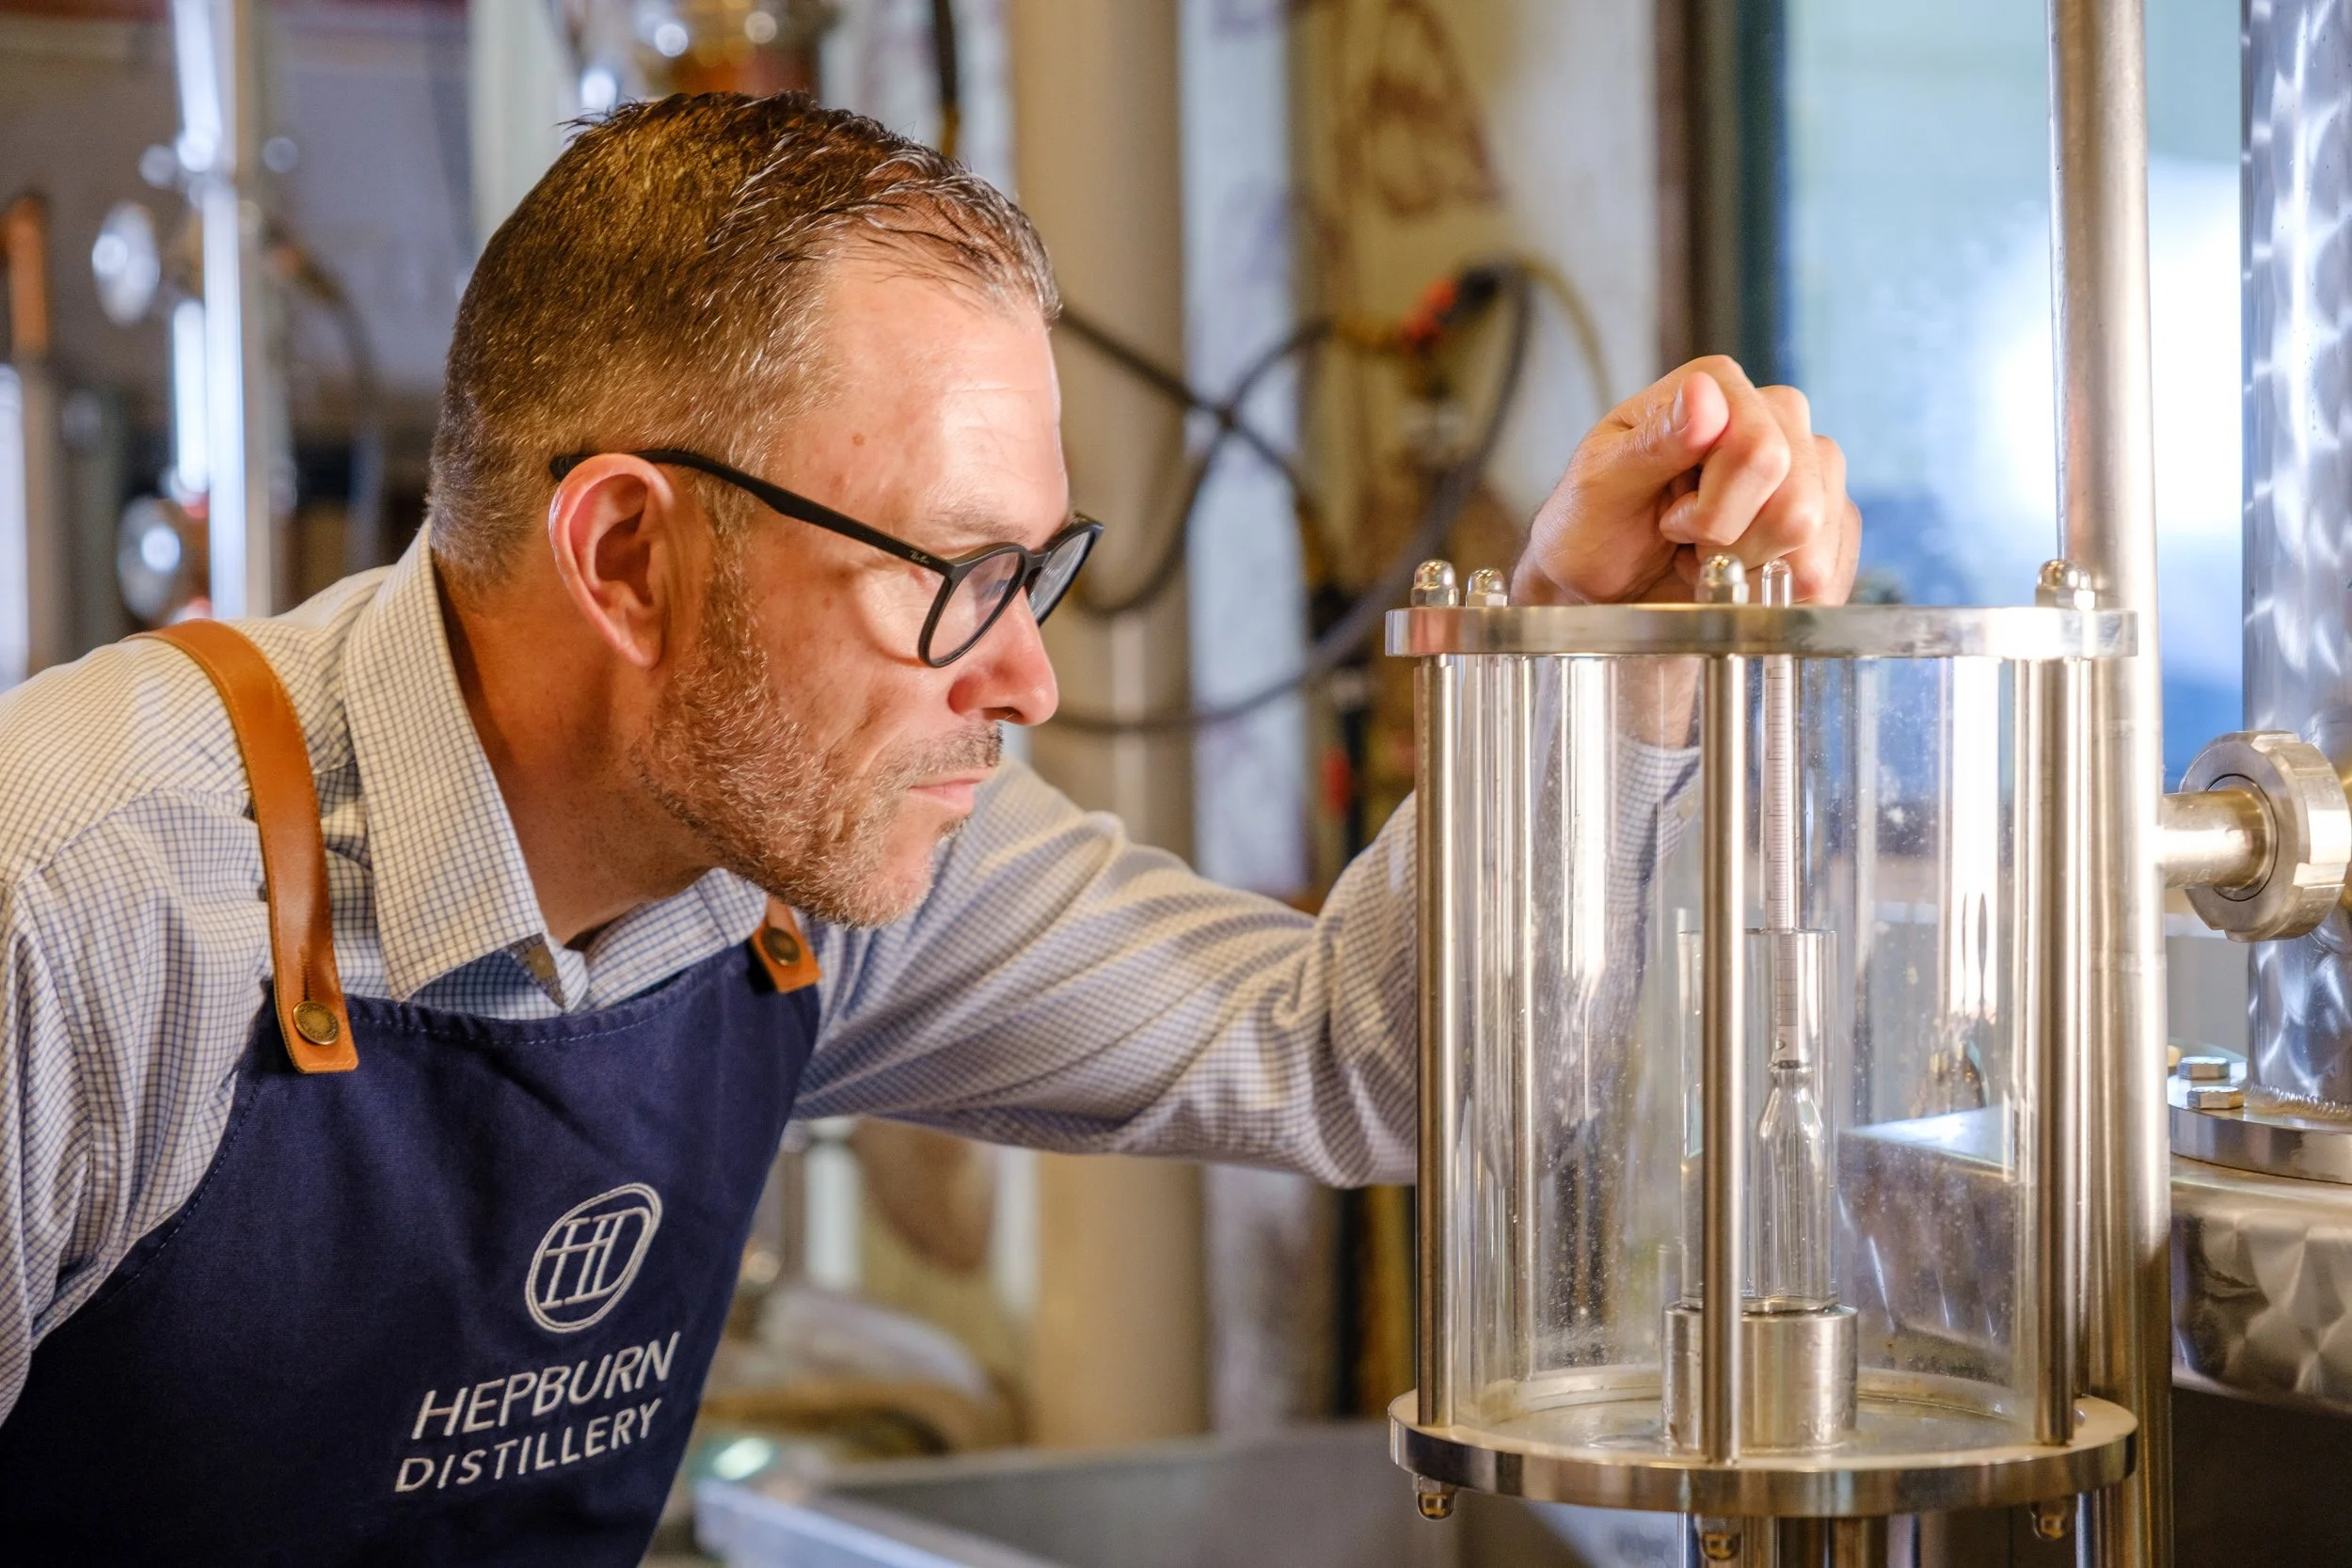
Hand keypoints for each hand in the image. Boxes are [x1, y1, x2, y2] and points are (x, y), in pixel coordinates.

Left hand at [1510, 356, 1861, 606]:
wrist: (1602, 584)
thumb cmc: (1593, 527)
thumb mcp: (1602, 485)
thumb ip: (1654, 442)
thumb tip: (1706, 395)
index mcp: (1718, 388)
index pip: (1760, 452)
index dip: (1712, 511)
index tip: (1667, 521)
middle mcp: (1775, 416)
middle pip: (1796, 501)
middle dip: (1730, 544)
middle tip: (1684, 542)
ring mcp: (1809, 467)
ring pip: (1813, 537)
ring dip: (1749, 568)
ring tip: (1706, 555)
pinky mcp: (1828, 520)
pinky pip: (1829, 570)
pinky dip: (1772, 592)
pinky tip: (1737, 576)